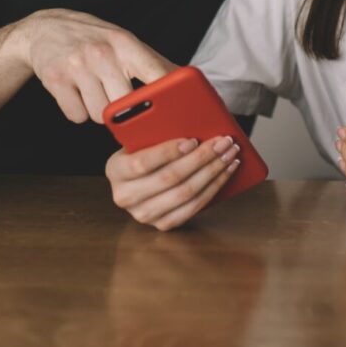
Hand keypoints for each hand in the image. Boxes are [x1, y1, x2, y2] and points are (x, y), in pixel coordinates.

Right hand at [16, 9, 175, 123]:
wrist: (44, 29)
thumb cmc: (94, 39)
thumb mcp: (124, 42)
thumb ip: (153, 63)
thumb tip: (187, 81)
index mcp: (124, 43)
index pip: (153, 72)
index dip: (167, 94)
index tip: (177, 111)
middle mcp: (101, 53)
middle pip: (124, 105)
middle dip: (121, 109)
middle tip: (114, 94)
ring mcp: (77, 66)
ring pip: (99, 115)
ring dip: (98, 110)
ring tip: (92, 89)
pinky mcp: (55, 79)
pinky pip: (76, 116)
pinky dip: (77, 111)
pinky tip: (74, 92)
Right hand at [105, 136, 240, 230]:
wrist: (136, 178)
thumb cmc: (142, 150)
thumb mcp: (139, 139)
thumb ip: (154, 131)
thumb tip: (191, 122)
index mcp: (115, 170)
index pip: (142, 162)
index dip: (169, 151)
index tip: (193, 140)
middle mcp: (125, 196)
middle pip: (170, 178)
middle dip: (202, 158)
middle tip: (223, 142)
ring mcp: (143, 214)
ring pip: (186, 194)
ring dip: (214, 172)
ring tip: (230, 154)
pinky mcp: (162, 224)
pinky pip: (194, 207)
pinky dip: (214, 188)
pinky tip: (226, 171)